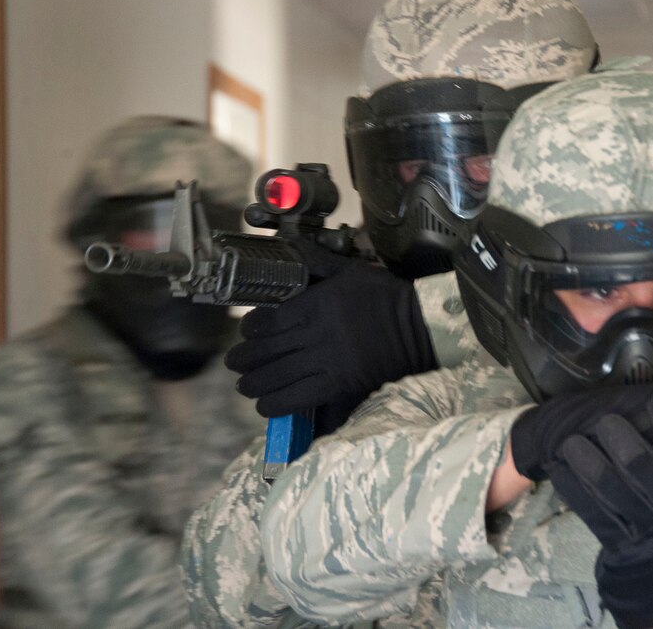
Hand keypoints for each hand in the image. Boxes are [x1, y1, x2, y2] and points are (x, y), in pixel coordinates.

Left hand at [224, 240, 436, 428]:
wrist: (418, 328)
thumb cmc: (384, 296)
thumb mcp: (350, 271)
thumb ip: (316, 263)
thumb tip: (290, 245)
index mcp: (316, 304)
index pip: (268, 319)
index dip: (250, 328)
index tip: (246, 331)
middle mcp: (316, 333)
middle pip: (266, 350)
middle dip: (243, 359)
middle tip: (234, 362)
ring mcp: (327, 361)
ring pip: (276, 376)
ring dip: (254, 383)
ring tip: (245, 385)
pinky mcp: (338, 384)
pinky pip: (297, 398)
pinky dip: (275, 404)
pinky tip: (264, 405)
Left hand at [540, 390, 652, 628]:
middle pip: (649, 478)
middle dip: (628, 448)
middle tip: (607, 422)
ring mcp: (645, 536)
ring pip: (616, 495)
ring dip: (591, 466)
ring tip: (572, 442)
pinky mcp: (617, 547)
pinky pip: (594, 515)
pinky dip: (574, 490)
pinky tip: (558, 469)